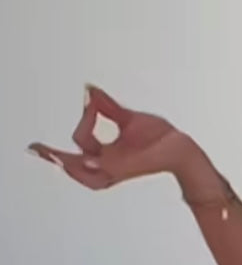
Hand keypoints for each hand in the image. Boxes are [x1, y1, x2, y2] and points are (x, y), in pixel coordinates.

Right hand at [27, 85, 187, 190]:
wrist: (181, 148)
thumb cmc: (159, 138)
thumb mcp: (128, 118)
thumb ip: (107, 107)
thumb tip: (89, 90)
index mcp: (107, 153)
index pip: (80, 143)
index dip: (84, 119)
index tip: (91, 100)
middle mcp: (108, 164)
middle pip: (72, 164)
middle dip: (53, 156)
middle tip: (37, 148)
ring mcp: (117, 169)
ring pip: (84, 173)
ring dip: (69, 165)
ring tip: (54, 157)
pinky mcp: (127, 170)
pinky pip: (105, 173)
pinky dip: (93, 168)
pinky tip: (85, 159)